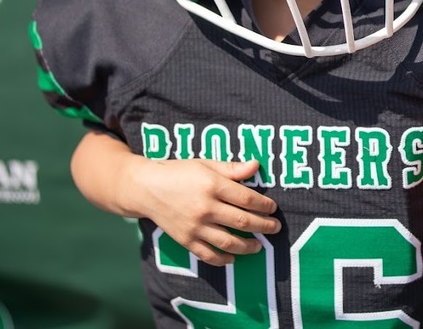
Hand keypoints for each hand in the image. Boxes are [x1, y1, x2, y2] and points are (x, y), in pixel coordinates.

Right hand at [119, 157, 281, 266]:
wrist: (147, 189)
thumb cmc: (179, 172)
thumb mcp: (205, 164)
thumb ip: (231, 168)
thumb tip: (256, 166)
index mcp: (212, 185)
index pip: (246, 198)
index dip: (264, 205)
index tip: (273, 208)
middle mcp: (205, 207)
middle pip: (242, 221)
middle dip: (263, 225)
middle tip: (275, 227)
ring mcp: (195, 226)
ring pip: (229, 241)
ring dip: (248, 246)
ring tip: (259, 245)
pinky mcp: (185, 240)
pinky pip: (208, 254)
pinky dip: (223, 259)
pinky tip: (233, 256)